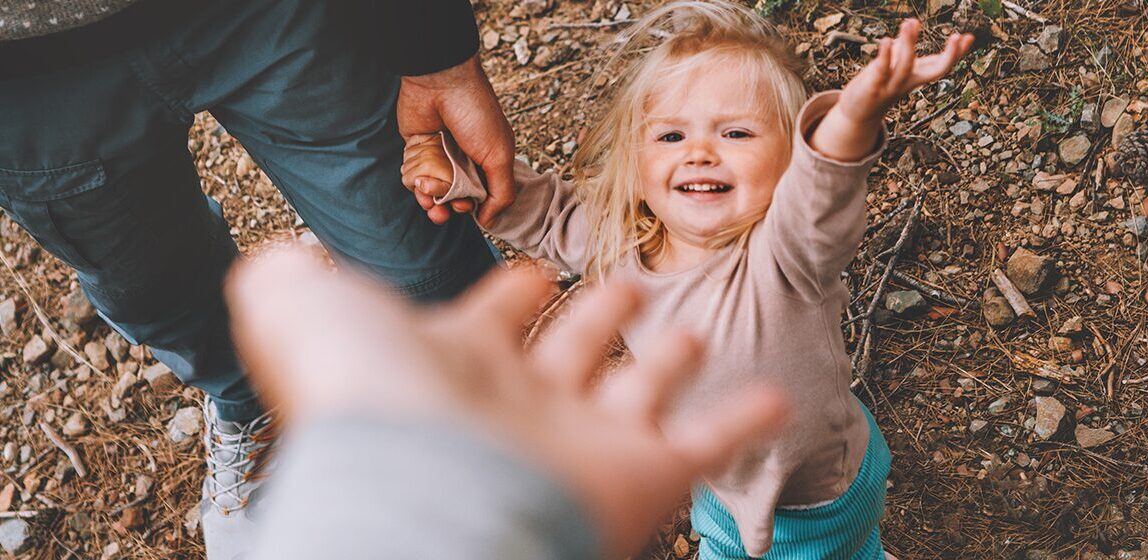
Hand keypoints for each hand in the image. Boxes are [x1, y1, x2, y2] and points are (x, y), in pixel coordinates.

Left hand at [226, 247, 788, 557]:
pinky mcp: (643, 475)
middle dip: (596, 317)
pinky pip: (705, 443)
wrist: (429, 493)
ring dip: (668, 361)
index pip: (491, 324)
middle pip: (571, 353)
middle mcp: (523, 406)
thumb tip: (283, 258)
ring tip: (693, 333)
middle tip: (625, 287)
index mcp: (455, 368)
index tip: (530, 276)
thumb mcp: (306, 314)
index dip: (509, 296)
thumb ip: (290, 279)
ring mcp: (586, 442)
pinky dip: (741, 418)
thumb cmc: (369, 404)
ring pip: (641, 391)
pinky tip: (773, 395)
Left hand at [397, 55, 517, 225]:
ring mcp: (440, 156)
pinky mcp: (417, 150)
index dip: (473, 207)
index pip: (482, 197)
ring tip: (427, 199)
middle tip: (446, 206)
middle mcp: (465, 161)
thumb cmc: (477, 115)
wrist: (441, 82)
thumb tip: (489, 224)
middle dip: (450, 207)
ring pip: (433, 191)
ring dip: (430, 201)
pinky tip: (417, 184)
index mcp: (488, 162)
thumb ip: (501, 193)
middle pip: (455, 197)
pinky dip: (414, 185)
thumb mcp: (499, 156)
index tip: (466, 206)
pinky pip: (413, 177)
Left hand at [835, 19, 973, 124]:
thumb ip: (903, 47)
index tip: (970, 37)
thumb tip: (911, 24)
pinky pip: (882, 70)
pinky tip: (886, 40)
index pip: (942, 65)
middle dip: (949, 56)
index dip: (956, 53)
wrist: (858, 113)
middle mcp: (909, 82)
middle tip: (957, 36)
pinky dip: (885, 55)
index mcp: (917, 76)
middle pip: (935, 71)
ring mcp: (892, 86)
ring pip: (906, 66)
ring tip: (910, 22)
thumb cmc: (878, 85)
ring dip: (909, 44)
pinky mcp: (875, 87)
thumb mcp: (893, 65)